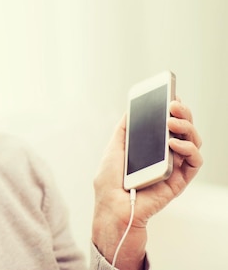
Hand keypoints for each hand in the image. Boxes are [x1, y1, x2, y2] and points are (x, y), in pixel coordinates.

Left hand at [91, 99, 202, 269]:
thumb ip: (124, 130)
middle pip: (183, 129)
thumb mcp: (113, 149)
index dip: (172, 109)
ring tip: (172, 122)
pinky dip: (189, 149)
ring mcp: (173, 167)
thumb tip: (131, 110)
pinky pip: (194, 162)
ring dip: (187, 128)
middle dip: (182, 114)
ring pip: (193, 142)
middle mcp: (164, 155)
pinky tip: (175, 143)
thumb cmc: (109, 183)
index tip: (172, 94)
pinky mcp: (179, 182)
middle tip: (174, 104)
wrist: (112, 209)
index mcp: (149, 146)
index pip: (167, 124)